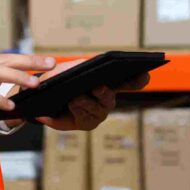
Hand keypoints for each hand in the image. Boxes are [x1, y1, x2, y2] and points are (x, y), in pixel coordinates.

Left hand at [34, 59, 150, 132]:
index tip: (144, 73)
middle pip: (112, 97)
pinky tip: (71, 104)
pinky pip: (86, 118)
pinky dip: (78, 110)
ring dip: (87, 102)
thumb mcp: (66, 68)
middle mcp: (107, 98)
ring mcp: (99, 112)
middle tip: (98, 87)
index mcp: (109, 82)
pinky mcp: (88, 123)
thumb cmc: (60, 80)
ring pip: (98, 108)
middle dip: (105, 92)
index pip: (130, 81)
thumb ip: (76, 66)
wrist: (44, 98)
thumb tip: (85, 65)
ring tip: (75, 97)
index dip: (139, 78)